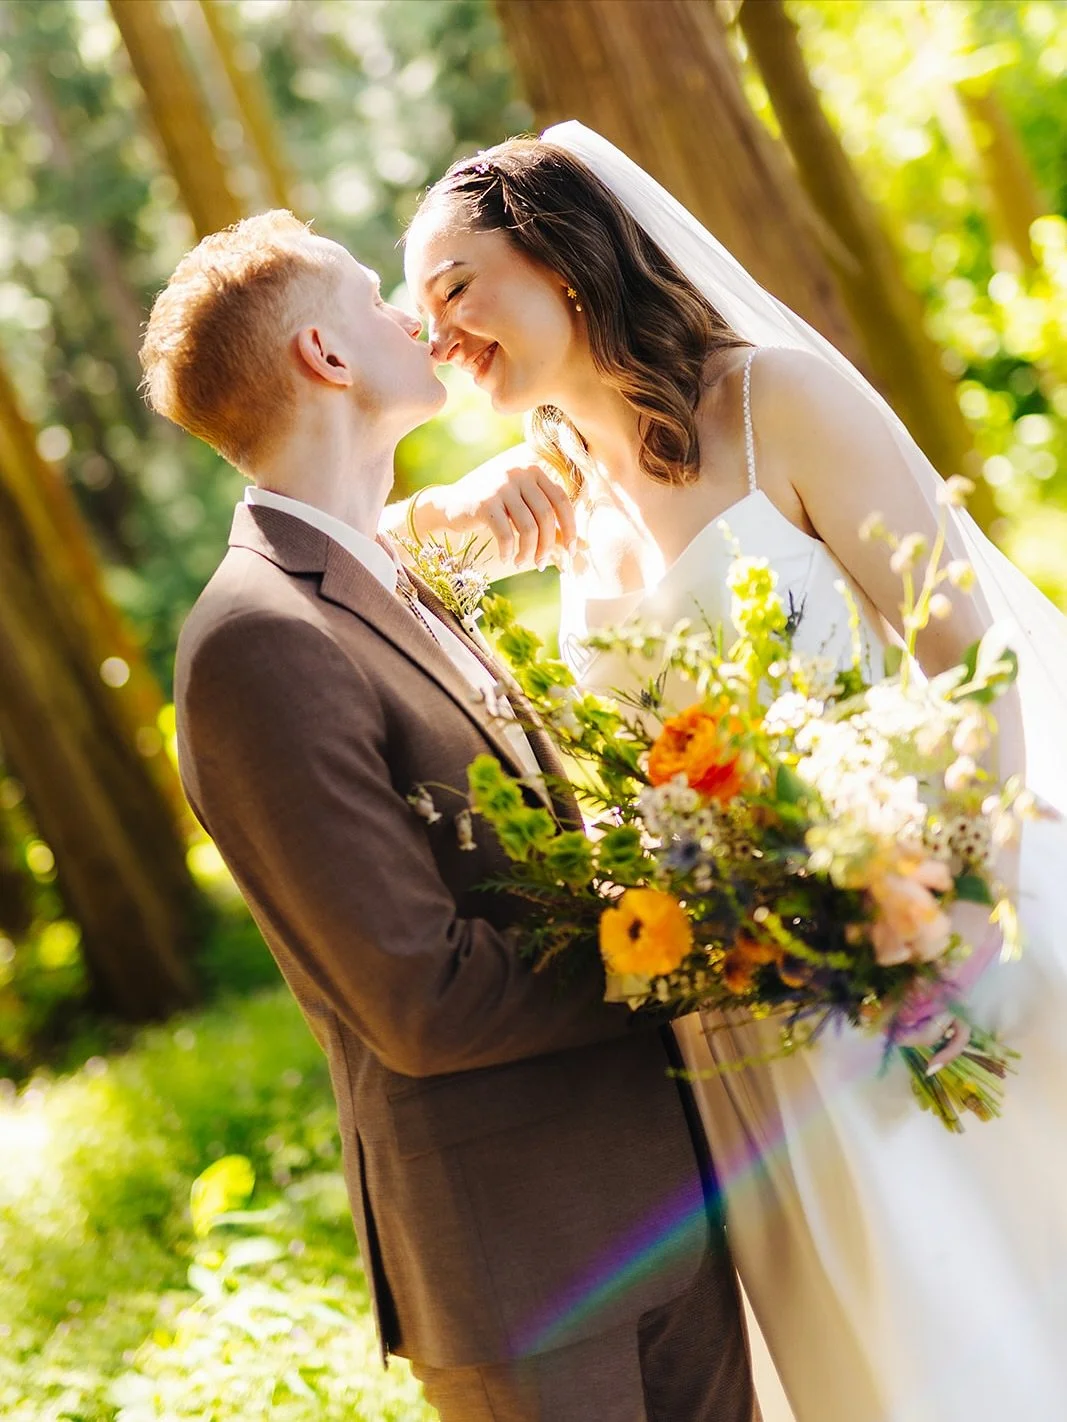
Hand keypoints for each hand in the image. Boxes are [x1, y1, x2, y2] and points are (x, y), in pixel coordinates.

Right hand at [431, 447, 577, 570]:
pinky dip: (509, 551)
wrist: (450, 504)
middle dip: (548, 545)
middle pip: (546, 516)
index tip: (570, 551)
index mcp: (533, 470)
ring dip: (529, 552)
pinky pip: (505, 534)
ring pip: (528, 527)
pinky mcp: (483, 502)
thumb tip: (583, 547)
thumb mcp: (523, 509)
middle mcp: (518, 473)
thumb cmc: (493, 508)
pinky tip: (506, 558)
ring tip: (523, 563)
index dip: (570, 528)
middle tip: (541, 564)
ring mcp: (500, 486)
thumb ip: (551, 524)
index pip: (561, 500)